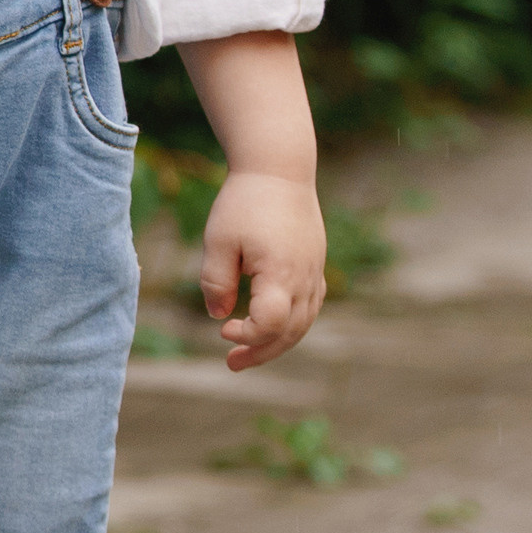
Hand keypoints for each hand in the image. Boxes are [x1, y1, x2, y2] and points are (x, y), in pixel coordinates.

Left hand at [199, 170, 325, 368]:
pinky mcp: (315, 264)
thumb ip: (215, 281)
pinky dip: (292, 323)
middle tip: (232, 363)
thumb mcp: (218, 240)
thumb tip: (219, 316)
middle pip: (291, 332)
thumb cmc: (245, 202)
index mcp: (281, 273)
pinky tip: (272, 325)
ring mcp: (315, 272)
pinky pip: (310, 306)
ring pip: (303, 322)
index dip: (249, 336)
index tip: (224, 329)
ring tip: (248, 352)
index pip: (271, 324)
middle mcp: (305, 278)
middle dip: (261, 352)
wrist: (280, 169)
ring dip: (277, 342)